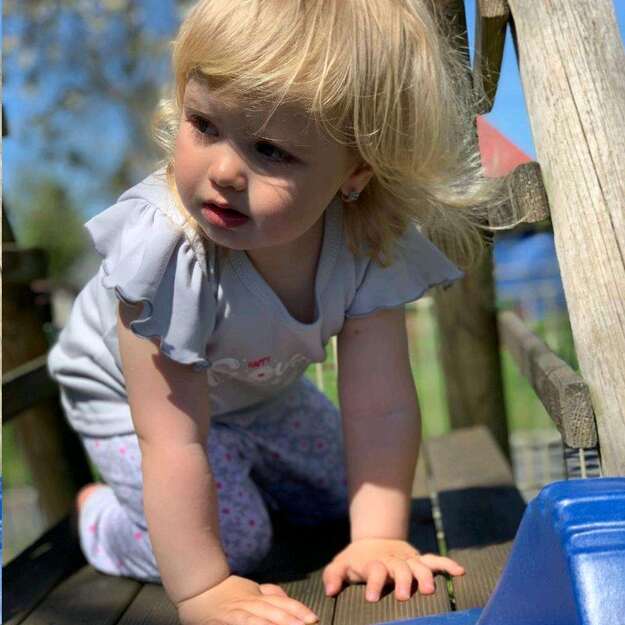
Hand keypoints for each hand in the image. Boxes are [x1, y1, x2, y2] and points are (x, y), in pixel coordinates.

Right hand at [176, 575, 318, 624]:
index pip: (283, 602)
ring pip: (261, 619)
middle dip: (294, 620)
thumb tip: (287, 599)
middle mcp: (251, 602)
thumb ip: (269, 593)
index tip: (314, 618)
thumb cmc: (226, 592)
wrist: (198, 588)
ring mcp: (239, 612)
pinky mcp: (226, 621)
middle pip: (276, 611)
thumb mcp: (250, 589)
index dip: (299, 609)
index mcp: (259, 595)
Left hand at [322, 538, 463, 601]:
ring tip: (429, 590)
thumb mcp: (341, 565)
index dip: (375, 583)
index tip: (373, 597)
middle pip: (400, 569)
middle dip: (403, 582)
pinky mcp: (418, 560)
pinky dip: (447, 564)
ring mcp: (408, 560)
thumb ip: (333, 576)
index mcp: (374, 563)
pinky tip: (460, 572)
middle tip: (403, 596)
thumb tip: (330, 591)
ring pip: (419, 566)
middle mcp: (393, 561)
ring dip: (425, 576)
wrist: (373, 542)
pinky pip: (435, 560)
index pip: (375, 571)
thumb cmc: (356, 560)